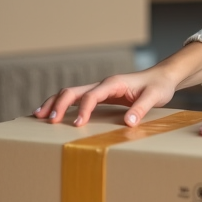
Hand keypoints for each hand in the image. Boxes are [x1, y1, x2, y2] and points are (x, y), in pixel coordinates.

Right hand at [33, 67, 177, 127]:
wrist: (163, 77)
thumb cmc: (159, 86)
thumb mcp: (155, 96)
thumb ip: (142, 108)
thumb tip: (128, 123)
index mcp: (113, 83)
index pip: (92, 95)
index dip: (82, 110)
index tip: (77, 125)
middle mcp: (103, 84)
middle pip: (73, 91)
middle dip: (58, 104)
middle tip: (48, 121)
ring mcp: (101, 89)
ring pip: (71, 93)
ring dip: (55, 103)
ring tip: (38, 116)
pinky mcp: (101, 96)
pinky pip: (78, 99)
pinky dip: (63, 105)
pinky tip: (53, 114)